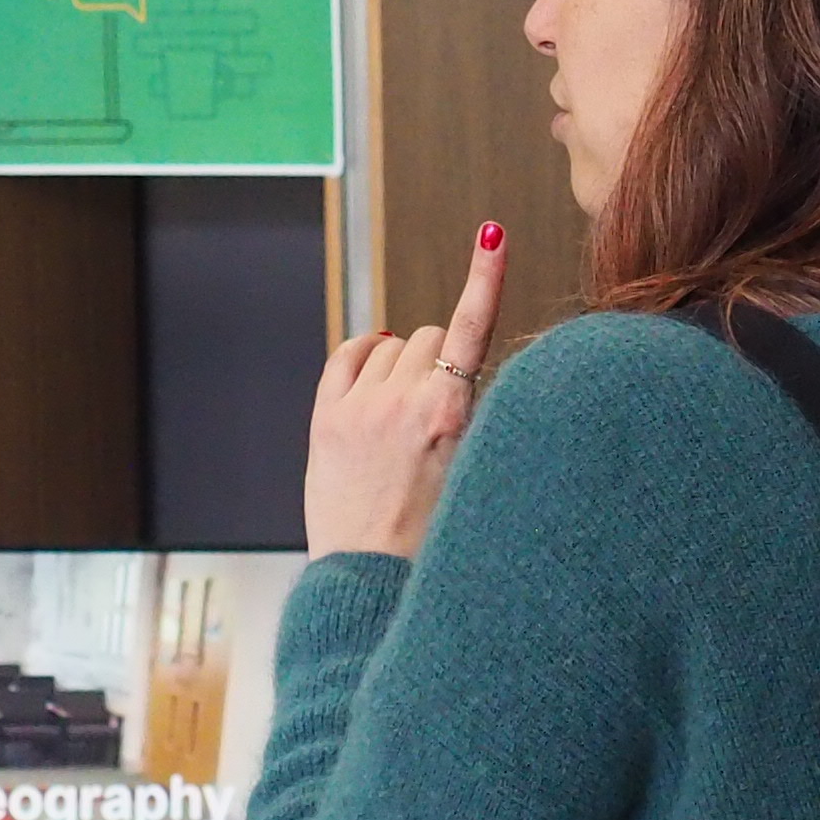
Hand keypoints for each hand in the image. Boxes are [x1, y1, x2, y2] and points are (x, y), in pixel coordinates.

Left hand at [302, 224, 506, 558]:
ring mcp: (360, 407)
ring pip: (395, 345)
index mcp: (453, 418)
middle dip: (441, 359)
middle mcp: (404, 403)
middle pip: (433, 337)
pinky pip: (348, 355)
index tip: (492, 236)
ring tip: (405, 416)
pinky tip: (374, 376)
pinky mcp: (326, 418)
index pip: (473, 329)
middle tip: (439, 412)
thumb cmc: (434, 542)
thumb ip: (477, 417)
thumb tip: (462, 373)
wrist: (371, 584)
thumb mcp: (479, 475)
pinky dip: (365, 355)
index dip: (486, 277)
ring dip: (404, 364)